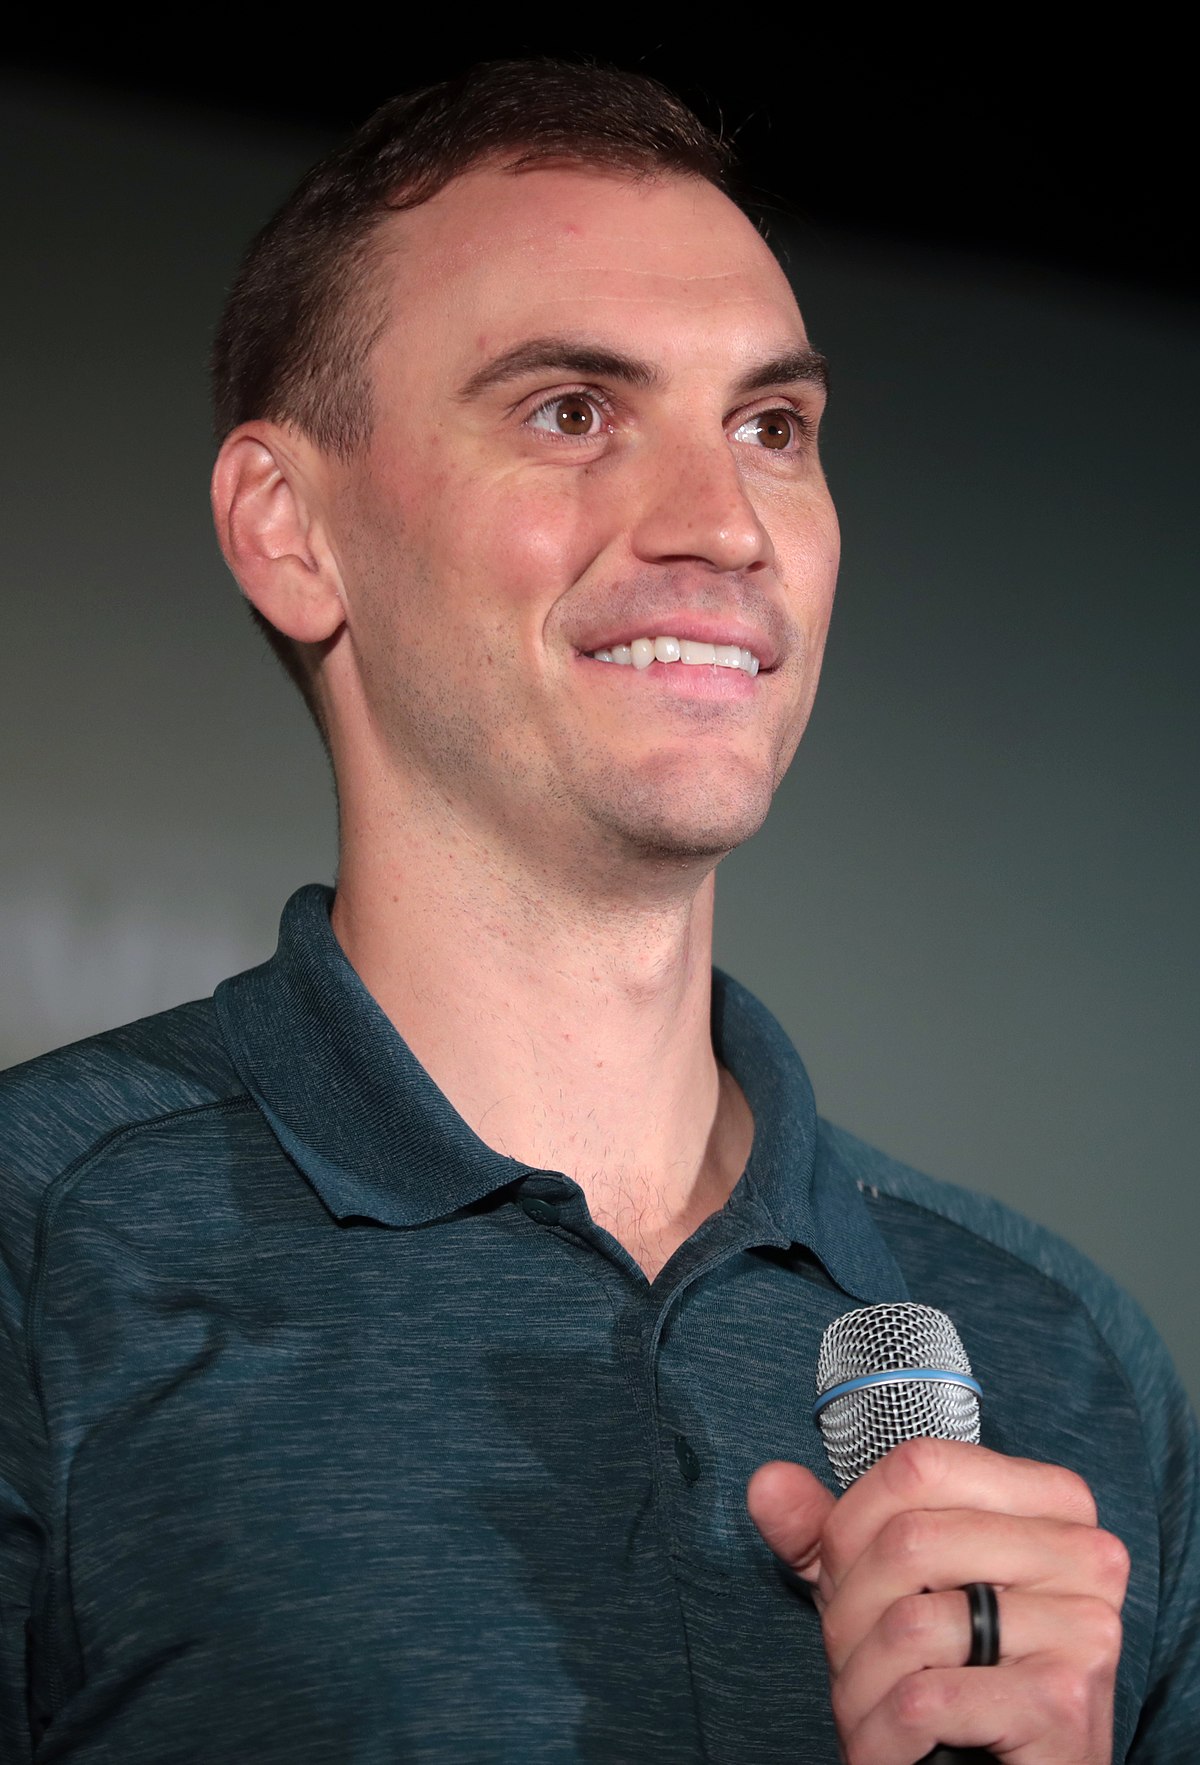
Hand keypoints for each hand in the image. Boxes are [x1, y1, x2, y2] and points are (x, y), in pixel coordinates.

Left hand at [746, 1439, 1128, 1763]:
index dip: (853, 1525)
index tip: (844, 1580)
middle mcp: (1087, 1551)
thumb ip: (827, 1532)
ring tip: (871, 1709)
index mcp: (1052, 1499)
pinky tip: (893, 1750)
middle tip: (852, 1661)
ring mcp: (1086, 1625)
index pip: (918, 1467)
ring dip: (861, 1683)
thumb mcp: (888, 1586)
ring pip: (912, 1622)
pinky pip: (927, 1698)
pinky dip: (883, 1735)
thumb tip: (767, 1483)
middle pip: (910, 1542)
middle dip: (849, 1615)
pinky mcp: (1066, 1700)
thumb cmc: (955, 1670)